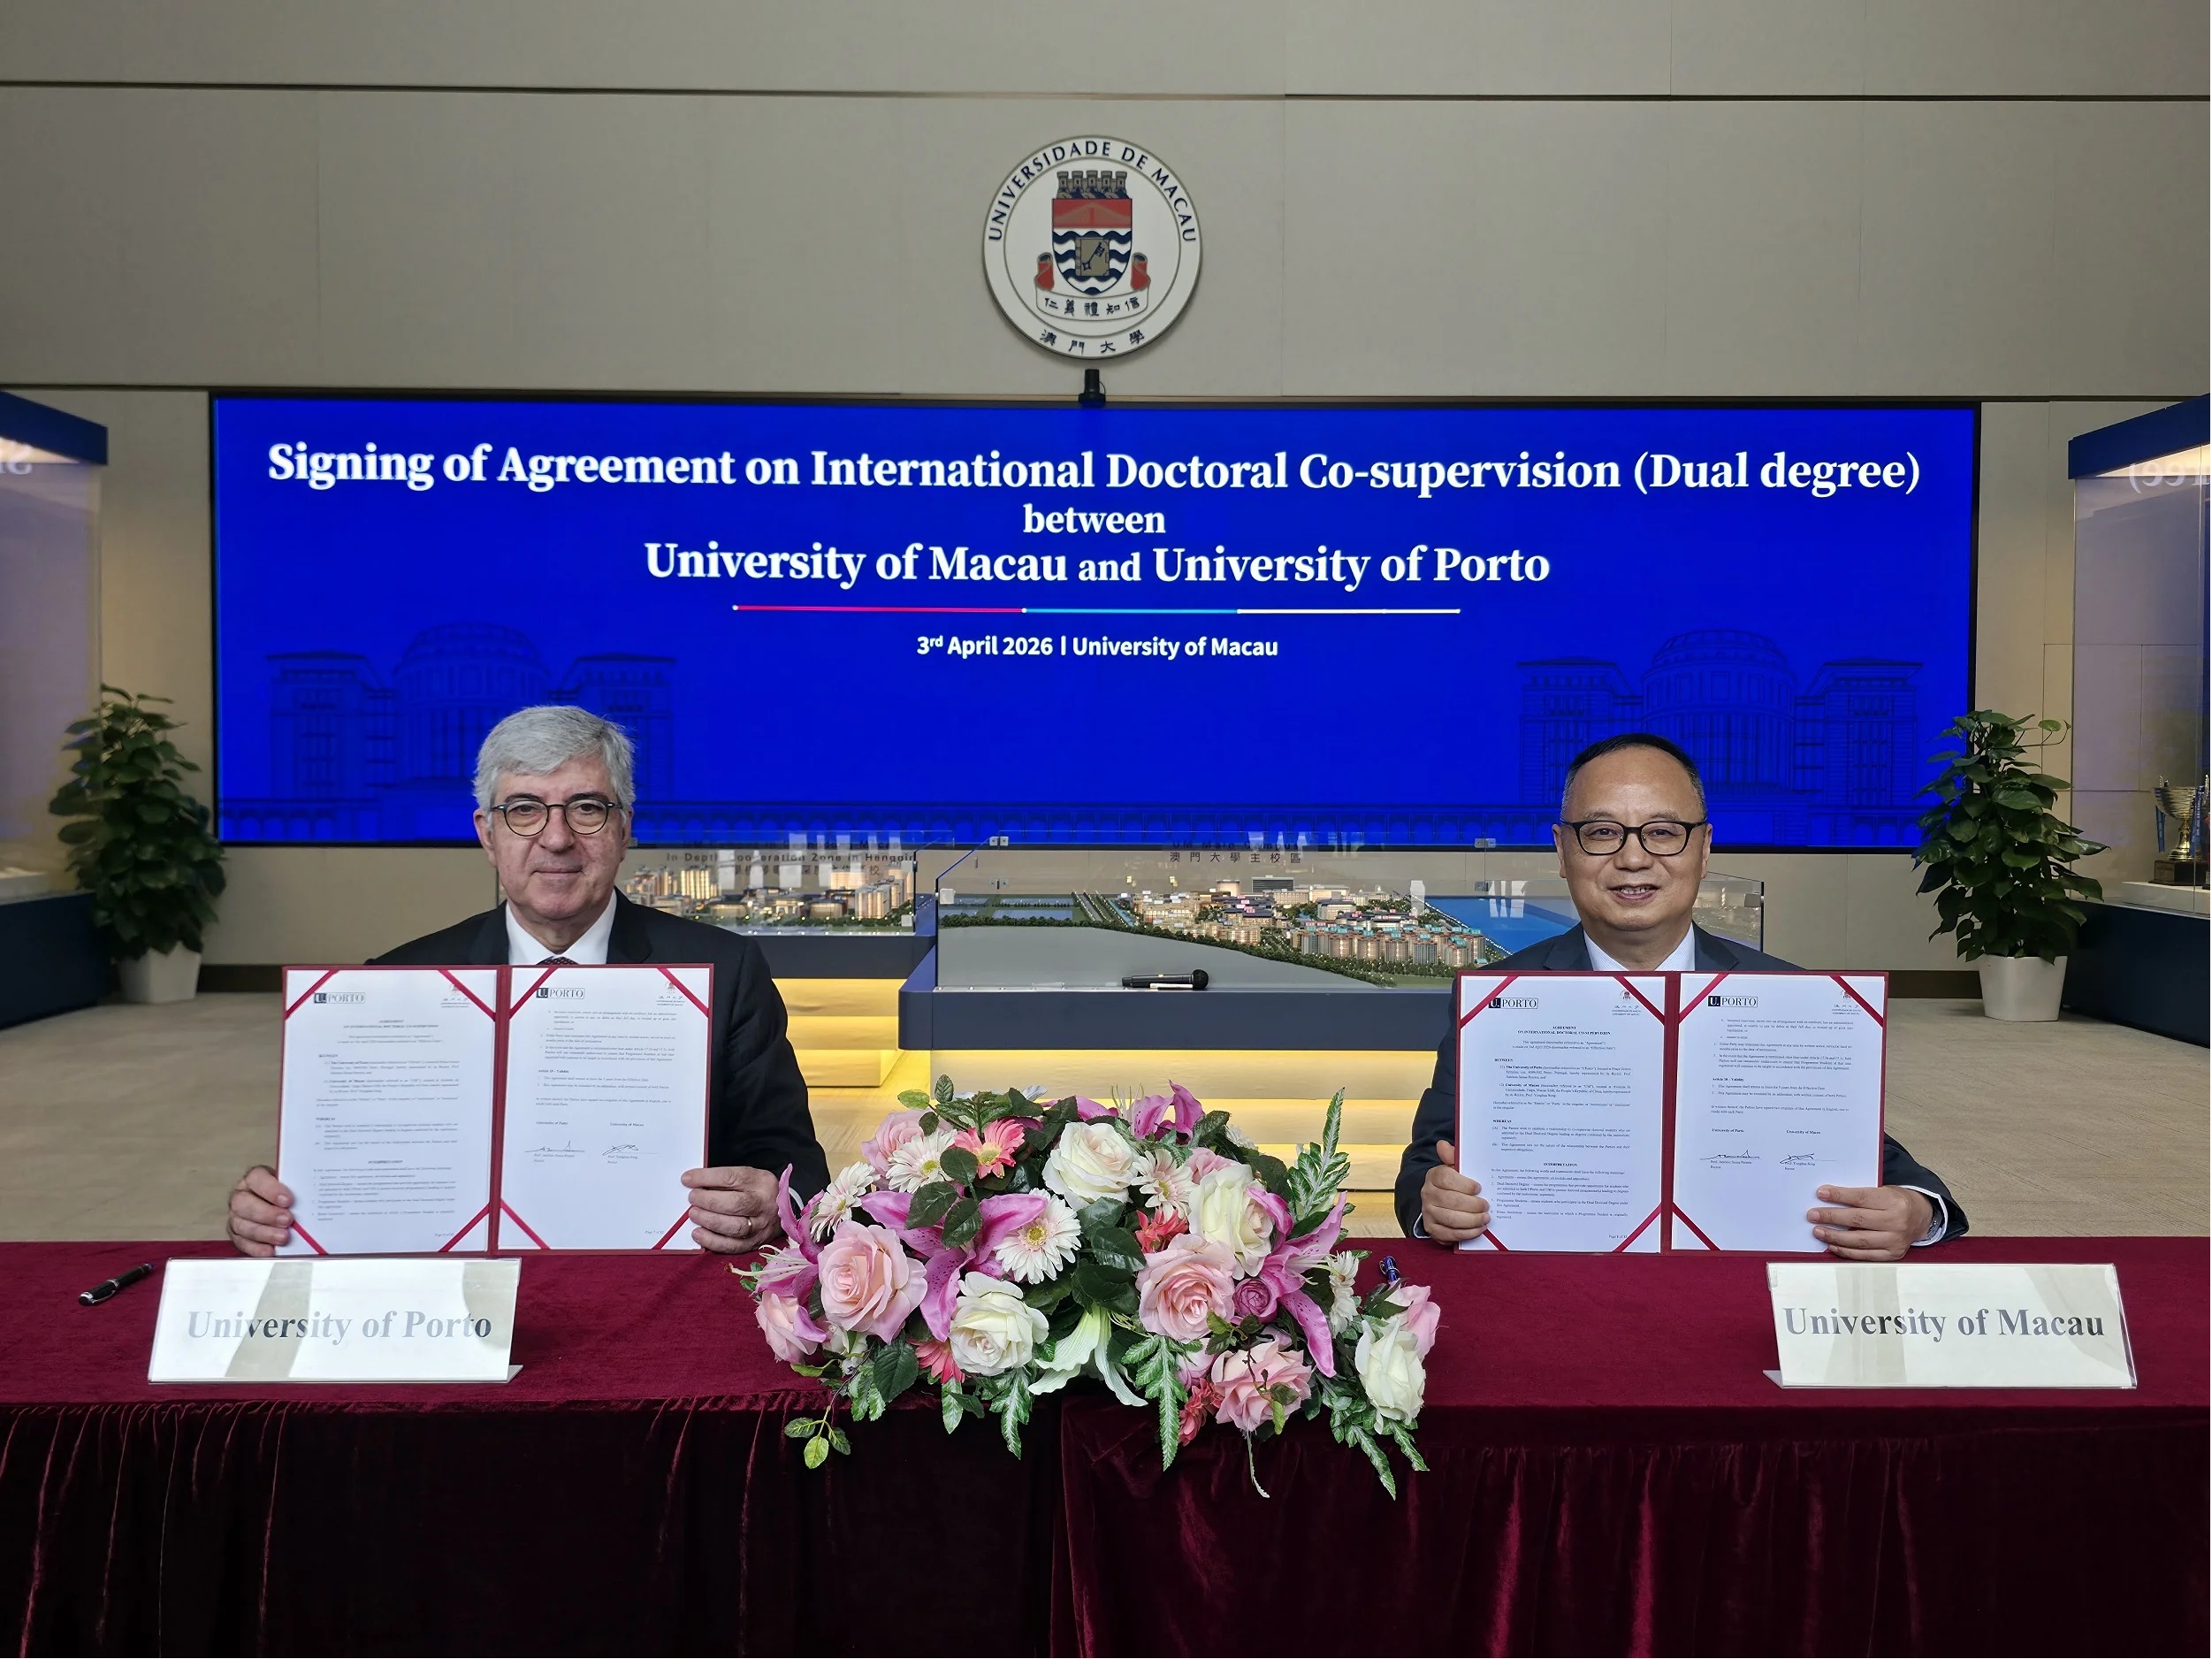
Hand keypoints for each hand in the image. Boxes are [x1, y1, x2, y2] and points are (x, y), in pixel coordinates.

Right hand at [228, 1165, 293, 1256]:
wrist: (275, 1206)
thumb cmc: (285, 1194)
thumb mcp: (291, 1186)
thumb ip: (297, 1189)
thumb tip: (316, 1197)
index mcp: (254, 1179)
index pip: (256, 1178)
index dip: (271, 1190)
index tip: (288, 1200)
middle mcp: (241, 1197)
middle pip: (243, 1203)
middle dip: (267, 1214)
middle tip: (288, 1220)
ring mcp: (236, 1217)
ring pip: (242, 1225)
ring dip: (264, 1233)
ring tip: (283, 1237)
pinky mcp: (237, 1235)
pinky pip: (242, 1243)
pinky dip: (257, 1248)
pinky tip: (271, 1250)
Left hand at [682, 1165, 781, 1253]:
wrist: (781, 1211)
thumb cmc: (757, 1191)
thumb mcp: (747, 1177)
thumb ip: (723, 1180)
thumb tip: (693, 1184)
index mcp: (762, 1182)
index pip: (732, 1178)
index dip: (706, 1178)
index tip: (688, 1179)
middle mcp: (764, 1204)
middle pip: (735, 1204)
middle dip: (708, 1201)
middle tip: (692, 1198)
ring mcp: (761, 1226)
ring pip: (734, 1227)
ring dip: (709, 1221)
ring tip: (693, 1214)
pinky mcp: (755, 1243)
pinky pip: (732, 1246)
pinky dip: (712, 1241)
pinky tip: (698, 1234)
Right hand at [1419, 1140, 1491, 1244]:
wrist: (1439, 1202)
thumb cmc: (1453, 1184)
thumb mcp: (1454, 1169)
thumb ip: (1452, 1157)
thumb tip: (1443, 1144)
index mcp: (1433, 1176)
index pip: (1446, 1178)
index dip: (1465, 1184)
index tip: (1479, 1188)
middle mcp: (1427, 1194)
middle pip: (1451, 1200)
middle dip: (1473, 1205)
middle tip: (1486, 1206)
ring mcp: (1428, 1212)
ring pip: (1451, 1219)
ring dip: (1472, 1220)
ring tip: (1485, 1218)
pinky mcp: (1432, 1229)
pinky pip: (1449, 1234)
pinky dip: (1466, 1233)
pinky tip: (1478, 1229)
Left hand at [1808, 1185, 1933, 1260]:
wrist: (1921, 1216)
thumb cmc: (1895, 1200)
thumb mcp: (1883, 1190)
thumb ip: (1861, 1195)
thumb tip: (1829, 1198)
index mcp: (1893, 1201)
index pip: (1861, 1197)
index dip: (1839, 1195)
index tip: (1820, 1193)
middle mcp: (1896, 1222)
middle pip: (1857, 1220)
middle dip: (1831, 1217)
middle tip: (1812, 1215)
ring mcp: (1895, 1240)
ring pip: (1859, 1240)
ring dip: (1834, 1237)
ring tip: (1818, 1231)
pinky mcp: (1893, 1254)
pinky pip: (1864, 1255)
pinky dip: (1846, 1251)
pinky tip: (1832, 1245)